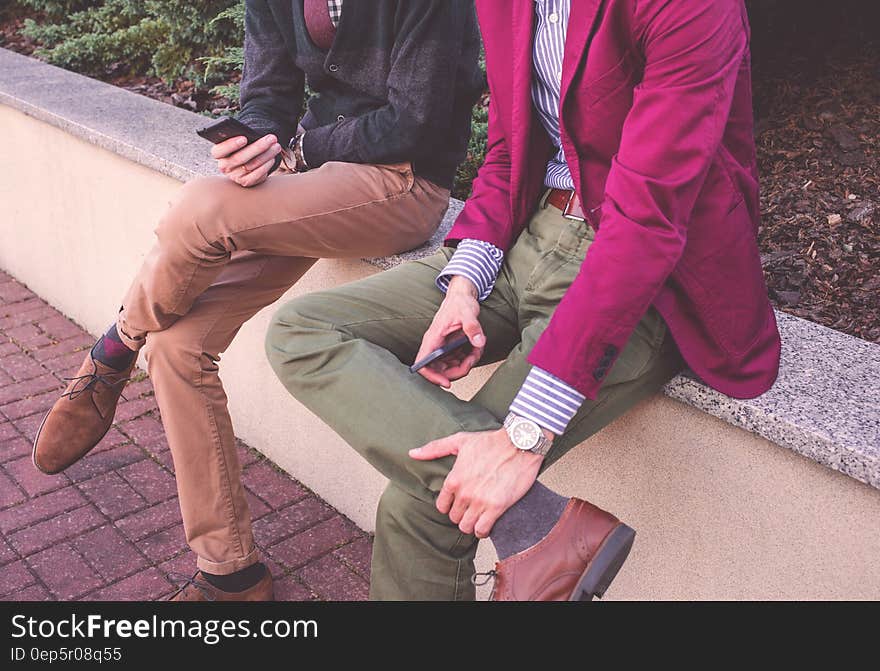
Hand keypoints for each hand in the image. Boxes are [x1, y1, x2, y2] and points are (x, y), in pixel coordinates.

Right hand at [210, 133, 282, 187]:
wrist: (248, 159)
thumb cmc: (243, 145)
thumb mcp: (239, 139)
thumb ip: (241, 137)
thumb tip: (253, 136)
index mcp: (218, 153)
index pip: (219, 150)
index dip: (231, 145)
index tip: (244, 138)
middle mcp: (224, 166)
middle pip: (239, 158)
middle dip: (258, 147)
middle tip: (272, 138)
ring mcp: (234, 176)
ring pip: (251, 166)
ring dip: (266, 155)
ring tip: (276, 146)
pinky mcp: (245, 182)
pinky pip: (256, 175)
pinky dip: (266, 166)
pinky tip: (272, 158)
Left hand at [409, 429, 546, 537]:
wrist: (520, 444)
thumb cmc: (491, 441)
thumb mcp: (460, 441)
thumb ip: (434, 449)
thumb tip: (412, 453)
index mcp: (454, 479)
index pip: (441, 506)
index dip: (449, 506)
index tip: (457, 503)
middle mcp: (464, 493)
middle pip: (454, 518)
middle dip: (460, 514)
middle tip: (469, 509)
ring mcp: (480, 502)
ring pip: (466, 526)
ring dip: (471, 524)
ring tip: (477, 517)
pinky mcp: (497, 507)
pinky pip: (482, 530)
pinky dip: (483, 530)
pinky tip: (486, 523)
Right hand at [414, 276, 484, 387]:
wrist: (463, 296)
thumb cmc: (459, 302)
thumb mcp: (467, 312)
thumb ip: (472, 327)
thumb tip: (478, 342)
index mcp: (433, 338)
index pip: (423, 363)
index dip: (432, 376)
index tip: (446, 382)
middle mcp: (436, 345)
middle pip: (439, 370)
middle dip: (456, 371)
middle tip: (470, 362)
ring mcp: (443, 348)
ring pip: (450, 367)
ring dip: (465, 364)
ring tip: (476, 351)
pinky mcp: (451, 348)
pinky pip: (458, 360)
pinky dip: (469, 358)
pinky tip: (476, 348)